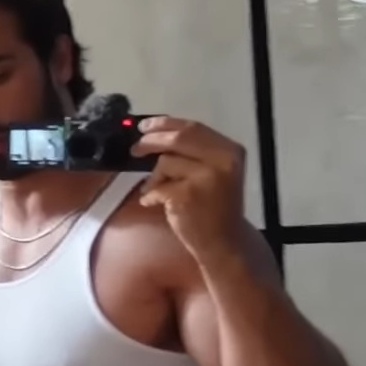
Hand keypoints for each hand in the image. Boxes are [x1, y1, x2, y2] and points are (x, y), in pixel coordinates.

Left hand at [130, 116, 251, 265]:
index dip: (166, 123)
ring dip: (154, 177)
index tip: (145, 125)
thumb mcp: (215, 172)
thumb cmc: (214, 206)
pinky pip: (157, 186)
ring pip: (165, 162)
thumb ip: (194, 152)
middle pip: (178, 138)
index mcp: (230, 151)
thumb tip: (156, 133)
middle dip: (151, 140)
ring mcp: (206, 177)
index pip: (193, 127)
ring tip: (159, 191)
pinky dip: (150, 195)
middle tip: (136, 148)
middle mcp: (223, 160)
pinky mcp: (187, 195)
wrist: (224, 241)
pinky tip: (155, 203)